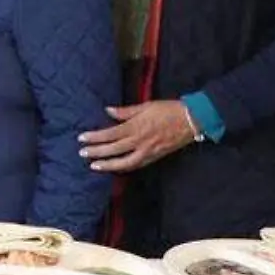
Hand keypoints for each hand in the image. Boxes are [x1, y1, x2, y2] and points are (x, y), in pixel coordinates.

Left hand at [79, 101, 198, 172]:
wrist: (192, 120)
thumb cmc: (168, 109)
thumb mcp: (145, 106)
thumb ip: (125, 111)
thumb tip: (107, 110)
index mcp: (135, 126)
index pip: (109, 134)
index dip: (94, 137)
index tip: (81, 138)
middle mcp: (139, 141)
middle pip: (113, 149)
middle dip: (96, 152)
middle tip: (82, 153)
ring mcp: (148, 151)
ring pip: (124, 162)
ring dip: (108, 165)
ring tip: (94, 166)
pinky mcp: (155, 157)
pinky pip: (137, 165)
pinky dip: (125, 167)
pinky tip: (116, 168)